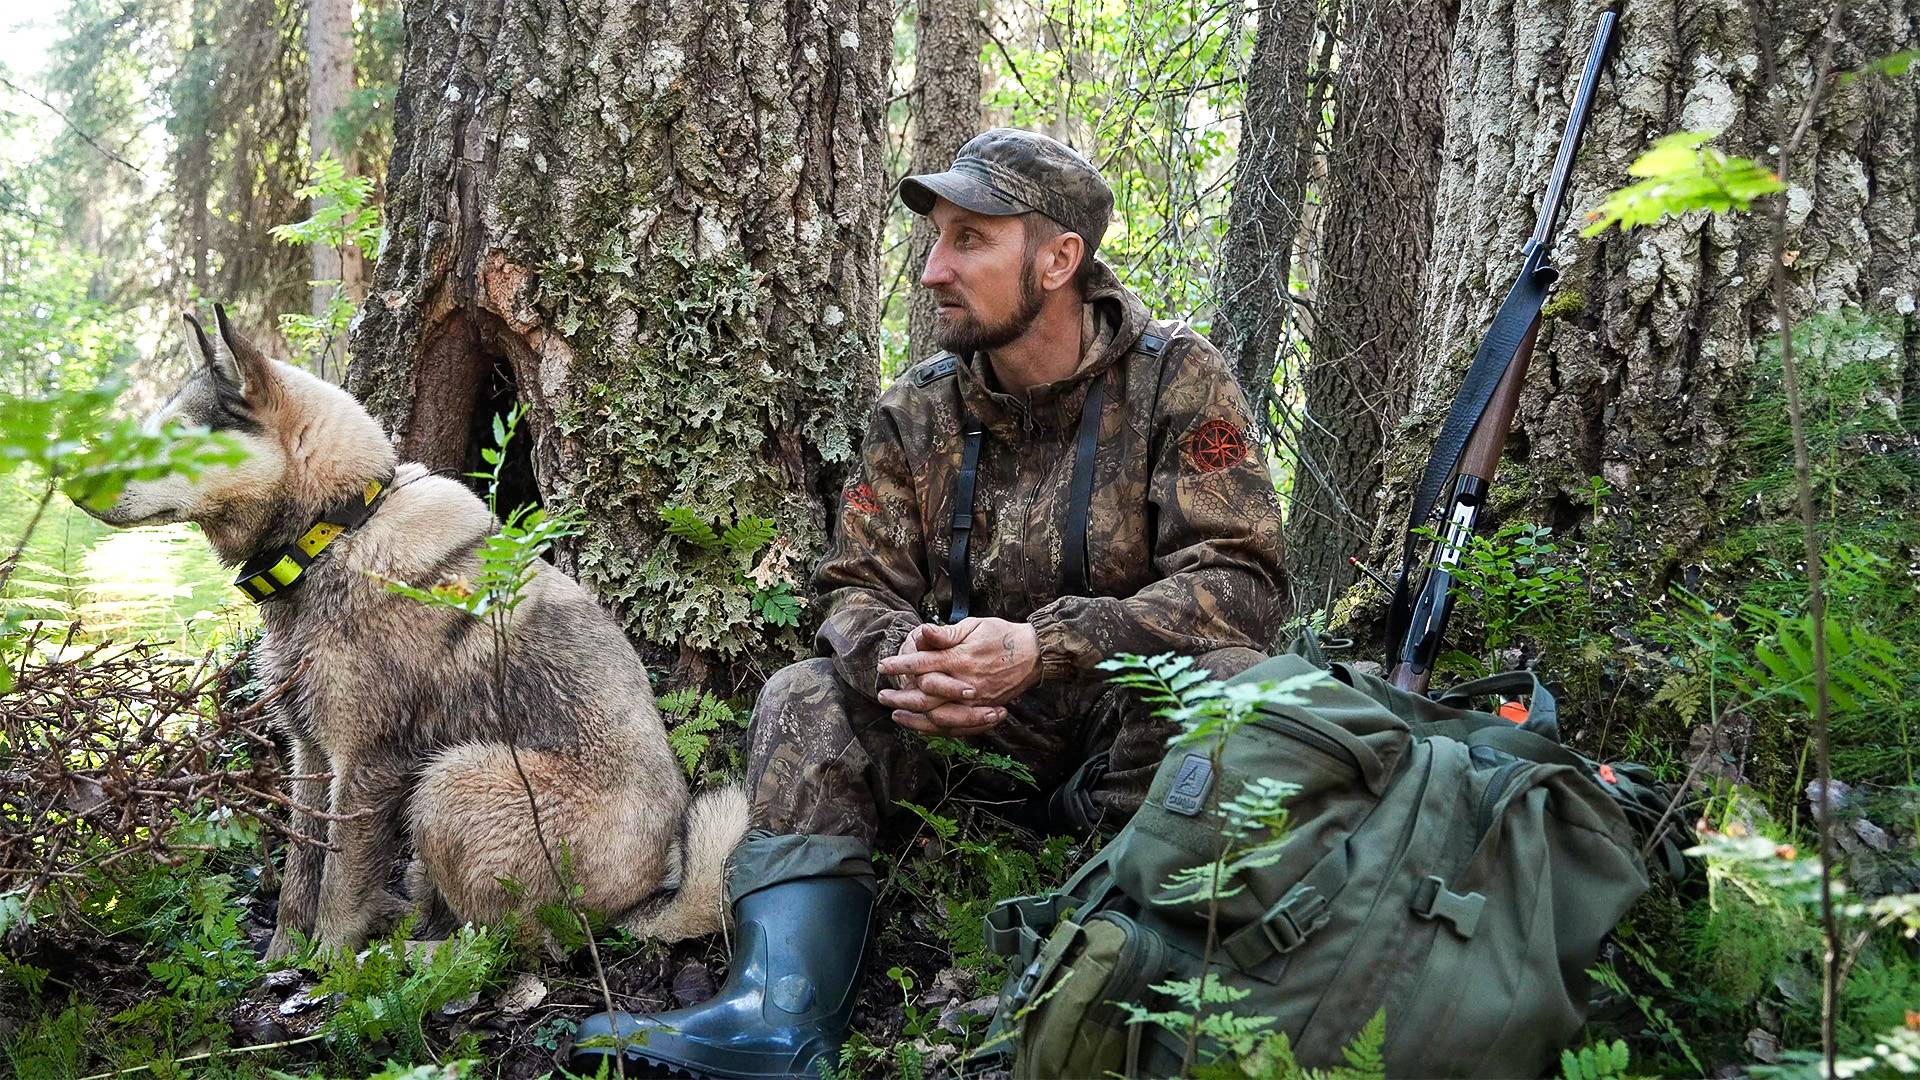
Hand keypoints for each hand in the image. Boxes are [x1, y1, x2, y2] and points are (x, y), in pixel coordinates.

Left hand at [878, 625, 1005, 734]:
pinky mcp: (983, 711)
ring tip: (896, 716)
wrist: (1034, 653)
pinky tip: (922, 727)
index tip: (883, 667)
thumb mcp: (973, 626)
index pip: (922, 664)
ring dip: (914, 719)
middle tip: (882, 697)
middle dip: (900, 698)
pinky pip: (957, 727)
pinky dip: (937, 730)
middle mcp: (965, 683)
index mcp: (960, 659)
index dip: (900, 666)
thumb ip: (945, 633)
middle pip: (925, 698)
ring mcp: (975, 701)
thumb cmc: (1002, 635)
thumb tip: (921, 632)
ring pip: (938, 718)